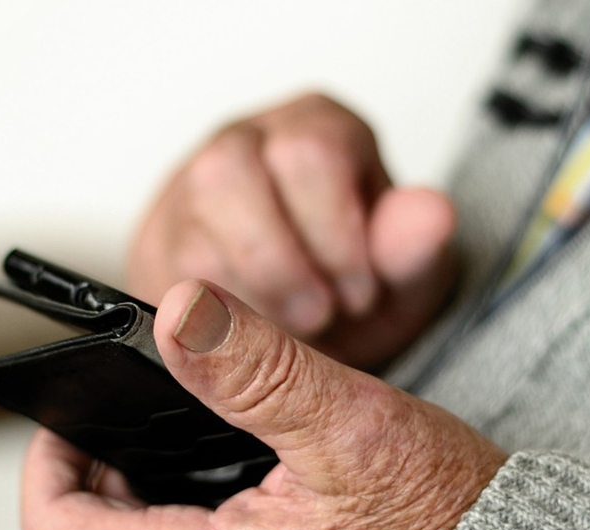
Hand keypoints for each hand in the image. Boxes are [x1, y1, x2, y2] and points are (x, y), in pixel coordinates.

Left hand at [21, 281, 504, 529]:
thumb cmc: (449, 529)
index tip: (78, 414)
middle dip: (108, 476)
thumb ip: (253, 366)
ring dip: (155, 507)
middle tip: (148, 416)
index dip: (48, 464)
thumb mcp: (350, 426)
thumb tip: (174, 311)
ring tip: (200, 445)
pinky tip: (249, 498)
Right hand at [127, 93, 457, 370]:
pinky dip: (211, 322)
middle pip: (230, 171)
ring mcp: (189, 192)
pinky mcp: (157, 248)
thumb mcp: (400, 283)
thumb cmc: (354, 294)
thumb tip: (432, 213)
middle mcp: (245, 143)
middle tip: (320, 317)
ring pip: (184, 225)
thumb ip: (413, 252)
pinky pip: (162, 279)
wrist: (304, 342)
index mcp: (316, 127)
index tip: (359, 294)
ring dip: (241, 293)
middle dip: (280, 263)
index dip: (336, 235)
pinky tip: (250, 337)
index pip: (311, 150)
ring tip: (286, 330)